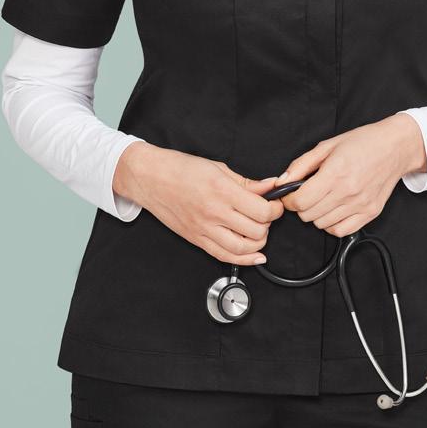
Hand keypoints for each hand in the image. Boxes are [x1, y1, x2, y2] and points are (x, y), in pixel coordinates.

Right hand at [114, 142, 283, 264]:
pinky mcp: (197, 239)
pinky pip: (224, 256)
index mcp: (221, 191)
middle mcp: (214, 213)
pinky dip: (244, 259)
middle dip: (269, 224)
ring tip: (260, 231)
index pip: (261, 210)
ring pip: (242, 248)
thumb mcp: (218, 167)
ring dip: (258, 243)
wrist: (150, 178)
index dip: (275, 209)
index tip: (276, 204)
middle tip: (267, 215)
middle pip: (256, 231)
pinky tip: (254, 256)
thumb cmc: (180, 168)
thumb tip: (270, 186)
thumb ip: (246, 182)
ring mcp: (204, 229)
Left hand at [271, 113, 426, 236]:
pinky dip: (331, 224)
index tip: (290, 194)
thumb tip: (282, 181)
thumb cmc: (363, 142)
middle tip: (306, 193)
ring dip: (316, 214)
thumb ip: (301, 165)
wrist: (395, 147)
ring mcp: (360, 205)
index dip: (289, 199)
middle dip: (301, 205)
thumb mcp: (327, 146)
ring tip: (322, 199)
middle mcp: (348, 191)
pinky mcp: (370, 213)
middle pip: (308, 215)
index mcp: (336, 172)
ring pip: (322, 224)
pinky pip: (341, 231)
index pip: (301, 201)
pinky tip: (333, 210)